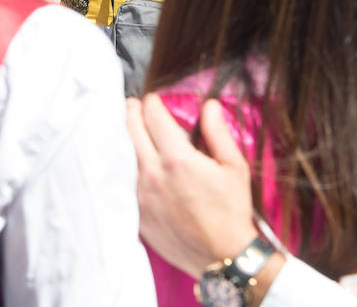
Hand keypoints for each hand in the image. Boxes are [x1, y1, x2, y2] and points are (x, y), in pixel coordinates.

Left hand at [126, 95, 258, 278]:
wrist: (223, 258)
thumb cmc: (231, 211)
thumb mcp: (234, 167)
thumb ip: (218, 132)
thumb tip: (209, 105)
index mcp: (177, 158)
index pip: (153, 115)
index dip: (152, 102)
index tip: (153, 99)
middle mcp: (153, 174)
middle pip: (130, 129)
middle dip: (132, 112)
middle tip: (133, 105)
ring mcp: (141, 196)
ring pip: (123, 155)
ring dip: (125, 139)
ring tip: (129, 130)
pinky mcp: (136, 215)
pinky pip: (123, 182)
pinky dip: (124, 167)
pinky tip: (130, 162)